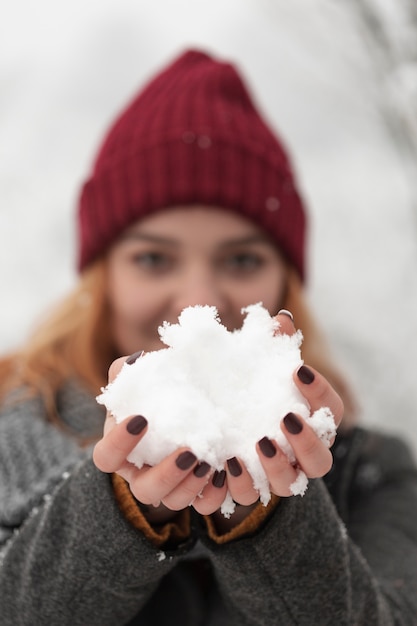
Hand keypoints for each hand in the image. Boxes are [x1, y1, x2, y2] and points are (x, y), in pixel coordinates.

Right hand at [93, 356, 220, 523]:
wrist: (192, 406)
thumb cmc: (159, 392)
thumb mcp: (144, 379)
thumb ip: (131, 371)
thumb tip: (135, 361)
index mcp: (121, 450)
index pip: (106, 457)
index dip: (119, 443)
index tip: (141, 419)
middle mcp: (142, 475)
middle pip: (144, 490)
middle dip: (166, 474)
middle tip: (188, 451)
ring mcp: (169, 488)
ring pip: (174, 503)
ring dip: (191, 485)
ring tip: (209, 461)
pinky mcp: (197, 492)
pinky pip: (204, 505)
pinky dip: (214, 494)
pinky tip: (225, 471)